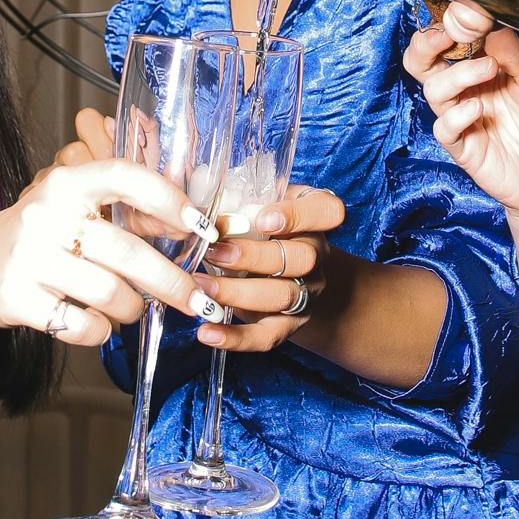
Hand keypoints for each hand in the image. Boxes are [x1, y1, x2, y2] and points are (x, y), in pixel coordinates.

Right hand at [0, 151, 228, 345]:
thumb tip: (196, 226)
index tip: (200, 226)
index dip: (168, 199)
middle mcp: (45, 214)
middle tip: (197, 300)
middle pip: (127, 251)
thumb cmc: (45, 234)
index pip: (125, 177)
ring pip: (109, 292)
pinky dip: (101, 331)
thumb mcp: (76, 208)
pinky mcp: (16, 298)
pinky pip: (80, 324)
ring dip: (134, 309)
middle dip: (172, 282)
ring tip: (134, 309)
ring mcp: (28, 257)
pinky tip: (101, 325)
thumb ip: (127, 211)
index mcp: (67, 183)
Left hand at [198, 181, 346, 351]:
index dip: (298, 216)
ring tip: (199, 286)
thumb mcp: (257, 202)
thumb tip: (191, 181)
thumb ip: (234, 193)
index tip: (263, 218)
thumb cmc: (260, 227)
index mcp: (313, 217)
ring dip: (237, 292)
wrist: (289, 274)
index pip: (327, 211)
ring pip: (283, 296)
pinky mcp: (289, 325)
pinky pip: (267, 336)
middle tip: (213, 252)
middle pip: (302, 258)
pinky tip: (206, 333)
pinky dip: (236, 338)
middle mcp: (317, 254)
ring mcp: (306, 292)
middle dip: (254, 256)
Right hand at [402, 0, 518, 223]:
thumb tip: (489, 25)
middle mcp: (466, 87)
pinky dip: (457, 116)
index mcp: (482, 63)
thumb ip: (515, 51)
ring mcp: (461, 116)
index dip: (452, 22)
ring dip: (457, 74)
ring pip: (433, 89)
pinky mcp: (462, 145)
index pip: (451, 36)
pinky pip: (443, 127)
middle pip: (422, 60)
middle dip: (426, 42)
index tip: (469, 13)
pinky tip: (479, 110)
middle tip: (447, 35)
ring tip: (490, 70)